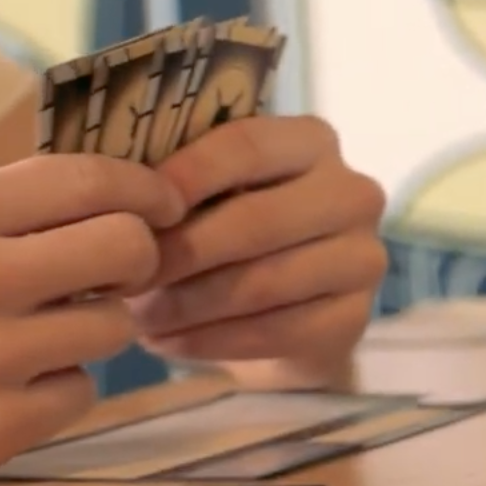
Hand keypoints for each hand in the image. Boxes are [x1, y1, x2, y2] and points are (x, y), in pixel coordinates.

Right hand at [0, 157, 185, 466]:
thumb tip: (107, 189)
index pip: (86, 181)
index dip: (142, 188)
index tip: (161, 203)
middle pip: (128, 248)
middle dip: (129, 258)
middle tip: (103, 271)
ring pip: (113, 325)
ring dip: (87, 326)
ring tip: (35, 328)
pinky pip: (81, 391)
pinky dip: (56, 389)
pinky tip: (8, 382)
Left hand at [129, 116, 386, 374]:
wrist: (281, 310)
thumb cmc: (227, 233)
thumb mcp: (206, 193)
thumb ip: (176, 184)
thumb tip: (121, 202)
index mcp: (312, 143)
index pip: (247, 146)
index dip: (185, 176)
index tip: (131, 211)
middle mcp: (352, 194)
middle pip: (258, 220)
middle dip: (180, 254)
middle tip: (124, 279)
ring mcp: (364, 258)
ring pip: (265, 282)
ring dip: (189, 305)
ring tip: (138, 318)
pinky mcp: (357, 317)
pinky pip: (277, 332)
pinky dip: (211, 341)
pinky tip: (169, 343)